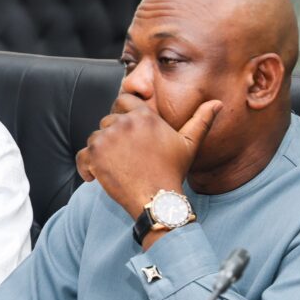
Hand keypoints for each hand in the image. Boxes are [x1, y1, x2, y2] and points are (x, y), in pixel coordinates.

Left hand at [75, 94, 221, 218]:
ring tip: (113, 168)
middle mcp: (125, 122)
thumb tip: (217, 103)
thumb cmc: (172, 172)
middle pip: (107, 121)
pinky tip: (94, 177)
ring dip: (99, 152)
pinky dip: (85, 167)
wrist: (157, 198)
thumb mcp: (189, 145)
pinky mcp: (94, 154)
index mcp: (145, 116)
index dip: (120, 112)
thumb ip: (200, 121)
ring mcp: (108, 138)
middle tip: (122, 156)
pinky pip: (81, 155)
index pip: (123, 100)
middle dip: (112, 136)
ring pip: (94, 138)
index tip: (122, 129)